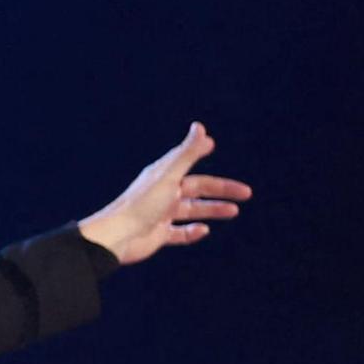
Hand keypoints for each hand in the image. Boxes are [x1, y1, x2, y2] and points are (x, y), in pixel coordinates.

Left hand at [75, 123, 249, 265]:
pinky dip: (193, 232)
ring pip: (192, 211)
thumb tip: (200, 127)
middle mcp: (162, 194)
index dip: (199, 153)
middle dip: (221, 190)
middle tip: (246, 193)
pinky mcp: (158, 234)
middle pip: (197, 189)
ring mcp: (161, 215)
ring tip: (233, 211)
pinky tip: (204, 230)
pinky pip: (180, 233)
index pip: (187, 163)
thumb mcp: (169, 176)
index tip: (212, 144)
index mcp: (163, 177)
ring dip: (212, 210)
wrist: (117, 236)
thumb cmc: (142, 204)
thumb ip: (187, 153)